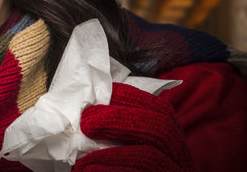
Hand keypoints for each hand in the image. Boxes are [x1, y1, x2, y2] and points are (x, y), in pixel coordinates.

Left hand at [73, 83, 195, 171]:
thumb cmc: (118, 170)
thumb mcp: (124, 151)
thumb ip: (114, 133)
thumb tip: (85, 111)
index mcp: (170, 143)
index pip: (160, 110)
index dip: (128, 98)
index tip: (96, 98)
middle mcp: (180, 160)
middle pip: (161, 128)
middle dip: (118, 119)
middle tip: (85, 122)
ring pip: (152, 156)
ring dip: (112, 153)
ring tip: (82, 161)